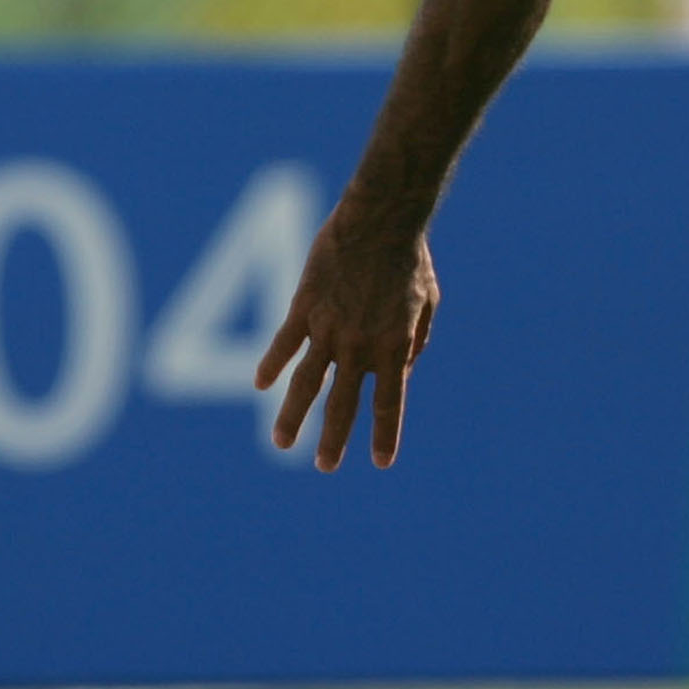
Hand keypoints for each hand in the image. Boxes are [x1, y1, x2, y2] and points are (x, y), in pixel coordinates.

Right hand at [254, 202, 440, 469]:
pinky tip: (260, 384)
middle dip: (334, 438)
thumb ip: (414, 340)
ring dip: (292, 416)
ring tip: (282, 443)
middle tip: (325, 467)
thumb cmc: (410, 260)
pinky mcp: (303, 308)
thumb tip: (402, 367)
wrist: (381, 222)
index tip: (380, 462)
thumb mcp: (427, 303)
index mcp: (394, 346)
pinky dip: (271, 364)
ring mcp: (328, 328)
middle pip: (343, 403)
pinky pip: (283, 343)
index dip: (385, 434)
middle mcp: (359, 345)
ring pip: (306, 383)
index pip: (389, 402)